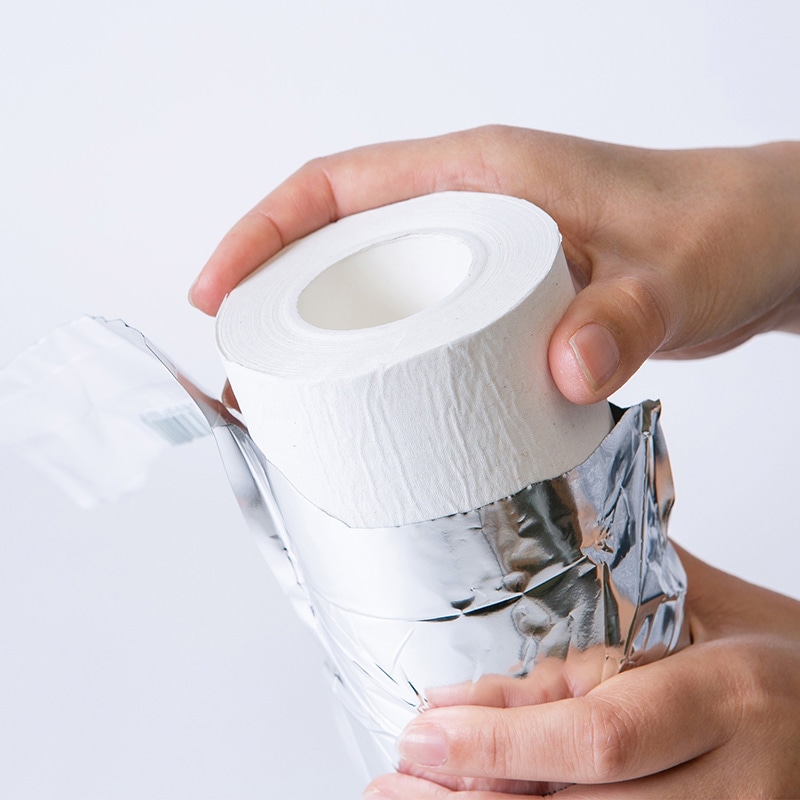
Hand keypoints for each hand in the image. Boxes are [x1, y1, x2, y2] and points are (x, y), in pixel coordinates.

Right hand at [190, 126, 799, 403]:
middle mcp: (470, 208)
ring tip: (293, 401)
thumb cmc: (719, 231)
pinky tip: (377, 403)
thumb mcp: (677, 274)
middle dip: (274, 299)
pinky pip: (418, 317)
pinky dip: (382, 354)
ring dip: (325, 334)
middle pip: (337, 242)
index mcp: (483, 174)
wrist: (760, 243)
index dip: (260, 234)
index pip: (337, 186)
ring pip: (375, 284)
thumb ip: (625, 314)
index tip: (215, 293)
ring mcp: (484, 253)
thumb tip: (563, 368)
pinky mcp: (503, 296)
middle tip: (245, 374)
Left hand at [360, 546, 799, 798]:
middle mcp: (740, 785)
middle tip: (396, 776)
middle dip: (477, 794)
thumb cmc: (786, 663)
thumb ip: (627, 581)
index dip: (502, 743)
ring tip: (414, 799)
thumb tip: (534, 539)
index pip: (599, 734)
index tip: (424, 728)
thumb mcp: (718, 608)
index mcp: (730, 697)